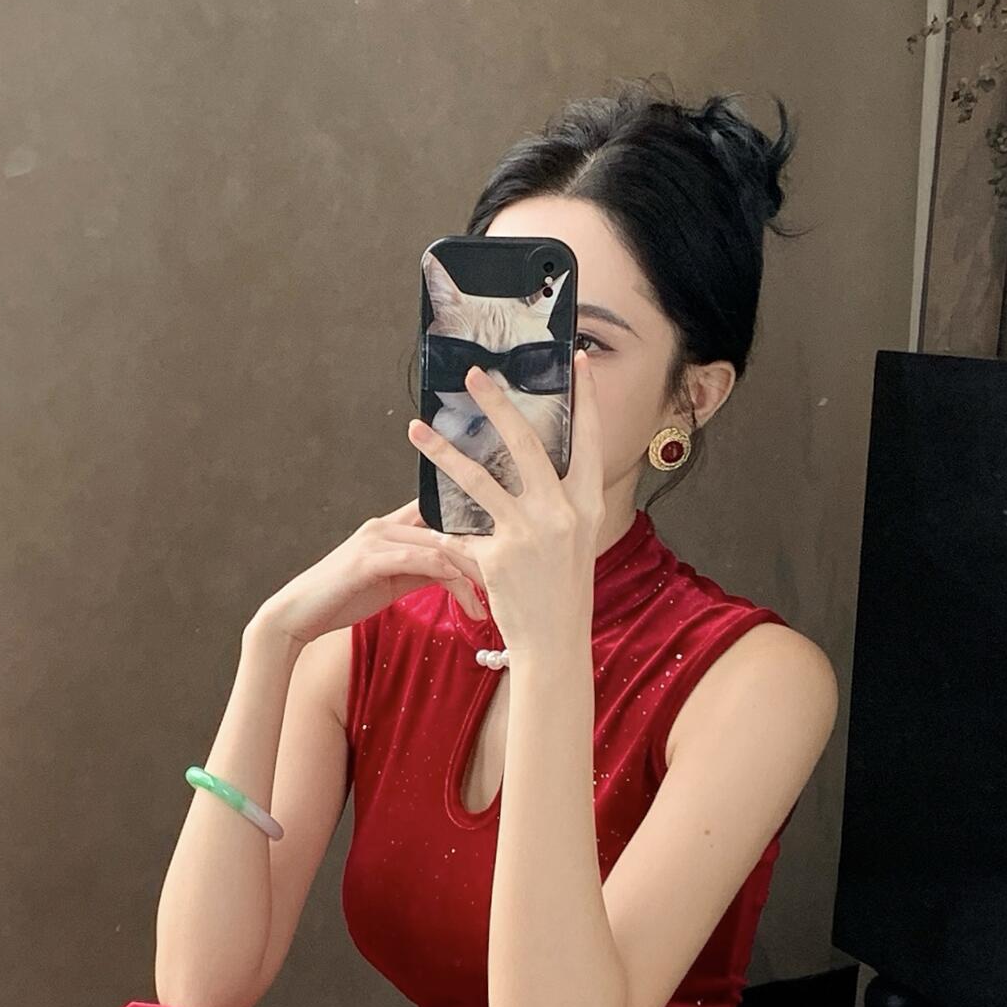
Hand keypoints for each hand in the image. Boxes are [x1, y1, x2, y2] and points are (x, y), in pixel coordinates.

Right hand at [253, 500, 488, 649]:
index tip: (508, 548)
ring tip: (491, 600)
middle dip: (483, 556)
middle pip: (448, 531)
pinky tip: (466, 596)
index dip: (473, 526)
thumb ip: (420, 571)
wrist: (297, 615)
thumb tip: (456, 574)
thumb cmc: (341, 599)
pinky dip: (448, 577)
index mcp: (390, 526)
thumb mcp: (390, 582)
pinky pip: (420, 561)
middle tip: (510, 582)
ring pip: (440, 546)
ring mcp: (375, 539)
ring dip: (471, 574)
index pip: (440, 514)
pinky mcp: (369, 559)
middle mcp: (384, 525)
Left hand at [409, 353, 605, 664]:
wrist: (554, 643)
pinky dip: (444, 526)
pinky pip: (462, 529)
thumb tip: (539, 468)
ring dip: (443, 450)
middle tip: (474, 376)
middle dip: (497, 405)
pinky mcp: (497, 556)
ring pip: (478, 478)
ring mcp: (529, 533)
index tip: (580, 363)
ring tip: (417, 428)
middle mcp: (562, 512)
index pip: (589, 441)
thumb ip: (562, 504)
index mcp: (588, 505)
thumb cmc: (564, 593)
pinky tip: (426, 522)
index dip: (586, 400)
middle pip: (526, 444)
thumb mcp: (576, 542)